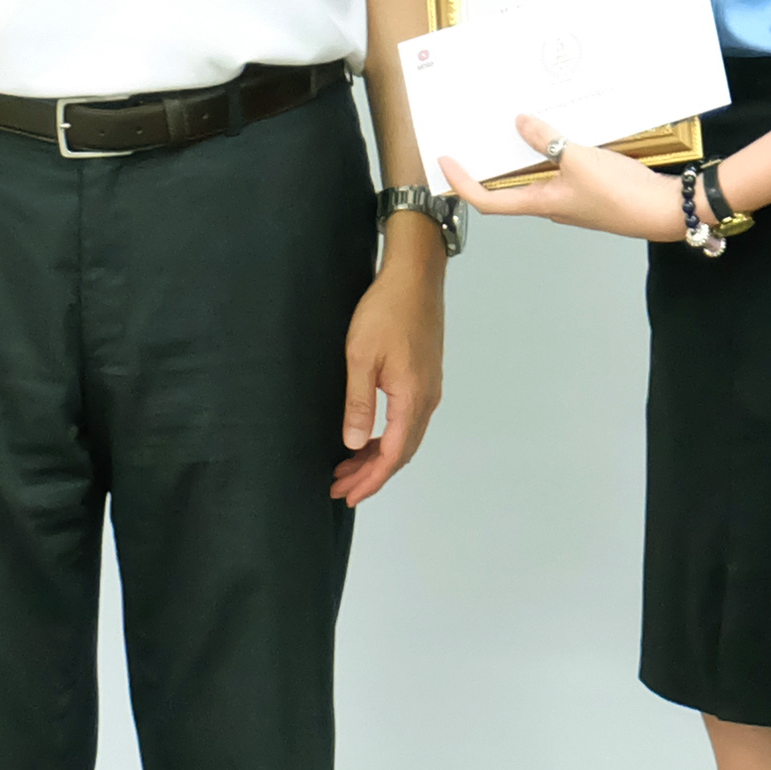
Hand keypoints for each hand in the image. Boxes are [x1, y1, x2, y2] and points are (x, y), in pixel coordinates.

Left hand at [334, 224, 447, 506]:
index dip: (370, 479)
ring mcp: (430, 388)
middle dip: (371, 474)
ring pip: (406, 437)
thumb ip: (358, 403)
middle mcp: (427, 399)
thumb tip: (353, 444)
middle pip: (402, 451)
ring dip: (379, 456)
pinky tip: (369, 437)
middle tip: (340, 488)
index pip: (393, 454)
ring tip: (349, 468)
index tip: (346, 494)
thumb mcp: (361, 357)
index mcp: (413, 398)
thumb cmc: (385, 311)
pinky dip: (388, 438)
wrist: (415, 275)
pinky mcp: (426, 377)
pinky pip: (409, 421)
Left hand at [439, 115, 686, 245]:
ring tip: (512, 127)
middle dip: (489, 166)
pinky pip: (559, 172)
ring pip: (536, 178)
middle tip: (473, 139)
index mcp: (540, 203)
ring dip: (521, 157)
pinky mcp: (589, 192)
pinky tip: (557, 133)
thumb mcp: (580, 159)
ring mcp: (570, 201)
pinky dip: (550, 154)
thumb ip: (548, 140)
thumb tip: (520, 123)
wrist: (663, 210)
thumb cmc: (620, 194)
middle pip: (509, 189)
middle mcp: (550, 206)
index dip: (462, 184)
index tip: (445, 164)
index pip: (488, 200)